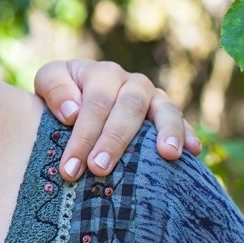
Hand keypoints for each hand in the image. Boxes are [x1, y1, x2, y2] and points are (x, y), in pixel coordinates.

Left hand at [34, 59, 200, 180]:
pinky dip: (188, 134)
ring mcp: (153, 97)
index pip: (95, 104)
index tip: (70, 167)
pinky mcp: (167, 114)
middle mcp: (131, 82)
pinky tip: (194, 151)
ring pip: (164, 108)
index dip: (83, 135)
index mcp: (101, 73)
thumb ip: (54, 89)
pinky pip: (182, 121)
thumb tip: (72, 112)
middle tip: (98, 169)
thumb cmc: (62, 94)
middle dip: (113, 140)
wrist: (79, 96)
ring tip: (167, 155)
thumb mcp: (49, 81)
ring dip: (167, 131)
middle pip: (128, 108)